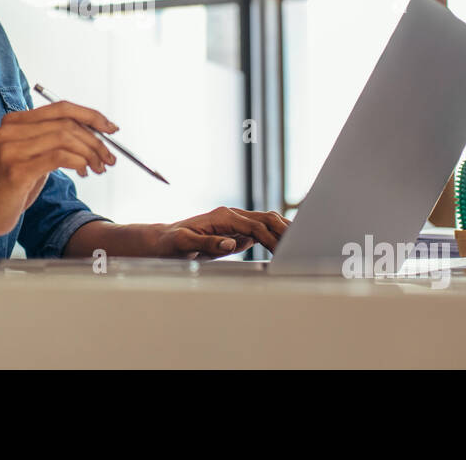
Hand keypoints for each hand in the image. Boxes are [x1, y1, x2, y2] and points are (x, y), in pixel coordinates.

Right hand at [0, 100, 118, 235]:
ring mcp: (11, 148)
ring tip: (98, 169)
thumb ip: (55, 141)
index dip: (91, 115)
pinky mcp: (16, 168)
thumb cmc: (12, 186)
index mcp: (15, 121)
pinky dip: (79, 162)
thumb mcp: (34, 156)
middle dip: (96, 140)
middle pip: (67, 123)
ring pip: (65, 138)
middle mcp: (10, 129)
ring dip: (90, 153)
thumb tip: (96, 134)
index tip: (111, 129)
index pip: (61, 108)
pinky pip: (58, 157)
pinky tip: (84, 172)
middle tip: (110, 158)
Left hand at [151, 206, 290, 259]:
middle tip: (301, 245)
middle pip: (266, 218)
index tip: (282, 251)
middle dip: (284, 230)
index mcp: (222, 216)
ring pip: (266, 221)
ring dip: (283, 230)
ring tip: (301, 243)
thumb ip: (208, 243)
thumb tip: (231, 244)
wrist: (163, 240)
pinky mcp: (236, 231)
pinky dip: (275, 234)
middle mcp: (231, 215)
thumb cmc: (171, 242)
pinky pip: (260, 229)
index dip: (270, 238)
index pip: (254, 226)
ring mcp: (235, 222)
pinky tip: (287, 243)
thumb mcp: (184, 245)